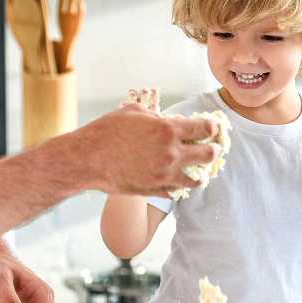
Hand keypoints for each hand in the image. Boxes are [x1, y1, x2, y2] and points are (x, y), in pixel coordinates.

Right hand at [79, 104, 218, 196]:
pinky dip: (179, 184)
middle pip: (209, 155)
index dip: (213, 127)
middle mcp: (171, 153)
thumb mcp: (133, 111)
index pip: (205, 128)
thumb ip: (156, 116)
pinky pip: (177, 191)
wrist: (88, 158)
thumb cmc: (107, 131)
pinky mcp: (155, 190)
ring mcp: (164, 175)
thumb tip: (167, 121)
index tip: (212, 128)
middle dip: (213, 150)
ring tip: (197, 169)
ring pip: (197, 179)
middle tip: (211, 148)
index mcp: (168, 130)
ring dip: (200, 172)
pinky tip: (175, 178)